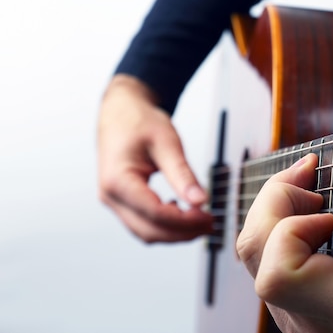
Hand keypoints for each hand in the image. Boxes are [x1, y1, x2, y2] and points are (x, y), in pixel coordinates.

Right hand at [97, 74, 211, 242]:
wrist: (121, 111)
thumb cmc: (139, 121)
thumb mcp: (166, 143)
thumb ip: (182, 174)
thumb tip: (201, 201)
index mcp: (117, 180)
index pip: (154, 213)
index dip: (185, 220)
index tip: (209, 217)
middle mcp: (110, 196)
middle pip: (149, 230)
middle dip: (182, 232)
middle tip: (211, 223)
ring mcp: (113, 201)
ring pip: (145, 232)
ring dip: (175, 233)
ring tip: (202, 221)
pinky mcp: (121, 202)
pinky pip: (143, 223)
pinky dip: (165, 225)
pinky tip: (183, 213)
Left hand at [236, 60, 332, 332]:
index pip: (277, 274)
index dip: (291, 227)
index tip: (329, 208)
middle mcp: (320, 321)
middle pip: (253, 256)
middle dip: (278, 204)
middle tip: (316, 190)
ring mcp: (308, 321)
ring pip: (256, 262)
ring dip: (281, 217)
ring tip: (320, 205)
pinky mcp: (305, 314)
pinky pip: (271, 268)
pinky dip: (287, 234)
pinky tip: (320, 226)